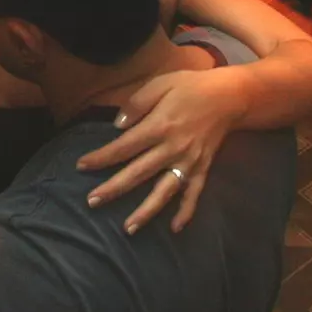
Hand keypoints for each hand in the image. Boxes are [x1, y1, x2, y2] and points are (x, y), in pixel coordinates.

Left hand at [78, 68, 247, 234]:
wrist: (229, 96)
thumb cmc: (191, 87)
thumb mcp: (161, 83)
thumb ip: (136, 103)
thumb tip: (117, 127)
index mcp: (159, 125)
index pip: (123, 147)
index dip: (101, 157)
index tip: (81, 166)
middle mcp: (172, 148)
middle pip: (138, 173)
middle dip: (114, 189)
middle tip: (92, 202)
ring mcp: (189, 162)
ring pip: (164, 191)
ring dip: (146, 211)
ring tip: (128, 228)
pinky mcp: (203, 169)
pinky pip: (194, 194)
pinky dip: (186, 212)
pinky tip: (175, 228)